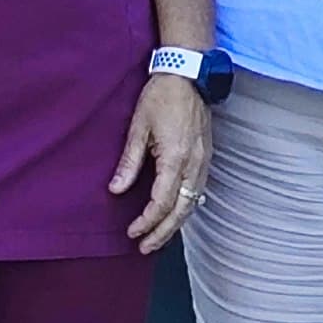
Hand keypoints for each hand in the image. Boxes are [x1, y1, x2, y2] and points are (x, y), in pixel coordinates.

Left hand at [112, 76, 213, 252]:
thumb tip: (116, 190)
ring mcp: (204, 161)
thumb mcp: (138, 127)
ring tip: (158, 238)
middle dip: (163, 232)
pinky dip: (186, 208)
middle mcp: (194, 164)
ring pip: (193, 203)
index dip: (147, 221)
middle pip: (181, 210)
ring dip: (176, 224)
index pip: (162, 202)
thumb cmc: (161, 97)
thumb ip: (129, 161)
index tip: (132, 233)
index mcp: (176, 158)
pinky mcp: (206, 157)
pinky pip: (198, 191)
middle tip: (145, 248)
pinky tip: (175, 214)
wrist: (189, 74)